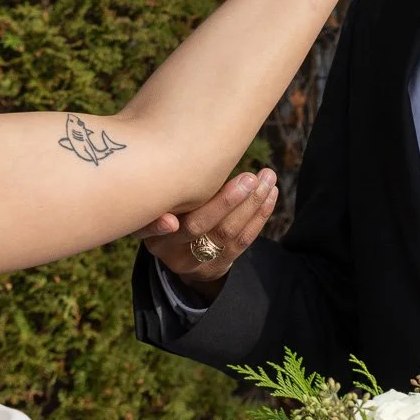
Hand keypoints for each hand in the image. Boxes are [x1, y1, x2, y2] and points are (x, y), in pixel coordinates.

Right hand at [138, 169, 278, 300]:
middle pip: (198, 227)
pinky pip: (243, 240)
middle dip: (227, 201)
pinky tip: (270, 194)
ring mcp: (195, 261)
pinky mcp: (218, 265)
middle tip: (250, 178)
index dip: (158, 226)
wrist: (182, 253)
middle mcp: (169, 249)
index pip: (150, 230)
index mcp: (149, 232)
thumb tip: (194, 154)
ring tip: (267, 178)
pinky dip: (259, 215)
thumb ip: (170, 188)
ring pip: (226, 233)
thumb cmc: (171, 211)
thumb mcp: (160, 204)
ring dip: (251, 204)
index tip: (171, 221)